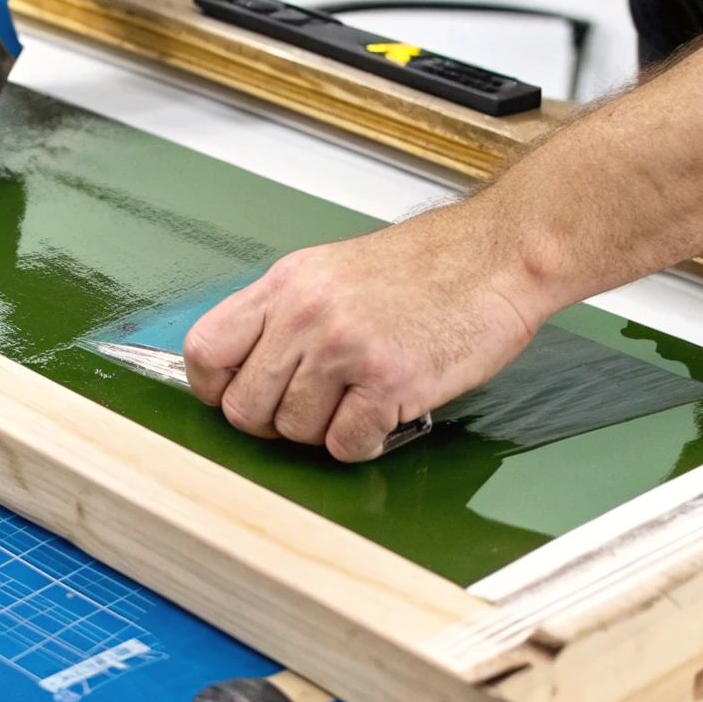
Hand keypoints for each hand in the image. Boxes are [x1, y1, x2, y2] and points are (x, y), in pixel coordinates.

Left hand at [183, 209, 556, 461]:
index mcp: (285, 284)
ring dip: (325, 430)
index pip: (205, 349)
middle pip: (245, 407)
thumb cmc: (426, 267)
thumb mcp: (332, 271)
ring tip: (358, 400)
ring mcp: (344, 349)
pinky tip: (385, 414)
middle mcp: (305, 315)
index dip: (217, 388)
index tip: (238, 395)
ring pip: (295, 431)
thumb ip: (284, 314)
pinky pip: (346, 445)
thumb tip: (246, 366)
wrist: (497, 257)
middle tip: (312, 408)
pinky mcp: (389, 382)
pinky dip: (364, 441)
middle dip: (273, 422)